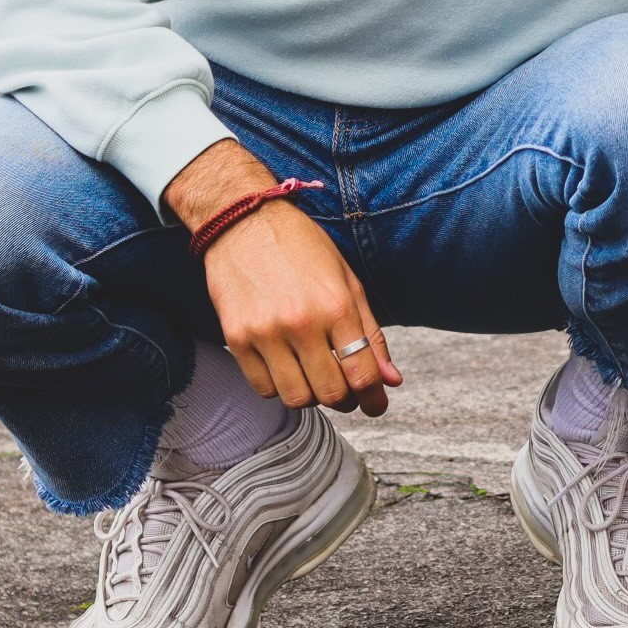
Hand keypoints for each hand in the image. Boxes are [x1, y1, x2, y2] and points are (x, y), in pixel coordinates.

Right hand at [167, 140, 398, 414]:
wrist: (244, 221)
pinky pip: (263, 388)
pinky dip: (279, 387)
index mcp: (337, 305)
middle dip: (344, 398)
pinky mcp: (236, 338)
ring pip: (296, 398)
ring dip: (310, 396)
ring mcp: (265, 332)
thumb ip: (370, 333)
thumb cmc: (302, 248)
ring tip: (313, 375)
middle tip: (344, 388)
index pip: (362, 374)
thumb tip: (391, 380)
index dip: (374, 399)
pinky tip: (286, 367)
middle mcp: (302, 322)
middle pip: (330, 393)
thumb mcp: (348, 281)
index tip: (375, 405)